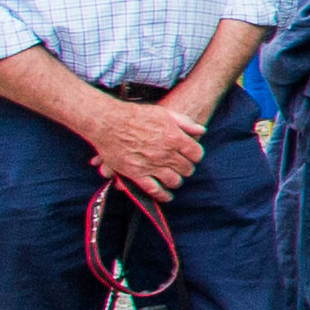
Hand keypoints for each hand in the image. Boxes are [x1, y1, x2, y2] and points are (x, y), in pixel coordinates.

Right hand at [81, 98, 203, 197]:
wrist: (107, 121)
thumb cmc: (135, 115)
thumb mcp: (163, 112)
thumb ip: (184, 123)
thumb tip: (201, 130)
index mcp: (174, 138)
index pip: (196, 154)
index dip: (196, 156)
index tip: (192, 156)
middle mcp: (165, 153)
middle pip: (186, 169)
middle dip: (186, 168)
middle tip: (182, 167)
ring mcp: (151, 165)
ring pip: (173, 181)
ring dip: (176, 181)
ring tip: (173, 178)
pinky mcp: (136, 174)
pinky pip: (154, 190)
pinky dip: (162, 195)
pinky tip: (166, 196)